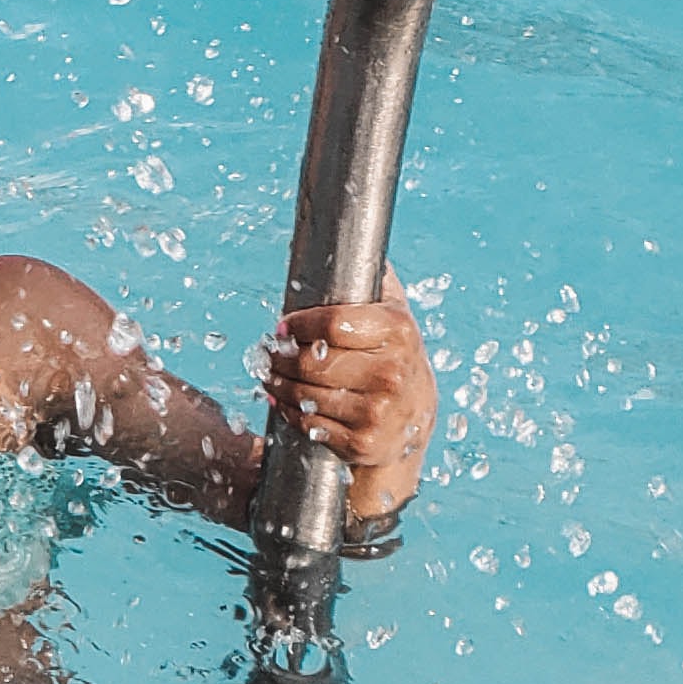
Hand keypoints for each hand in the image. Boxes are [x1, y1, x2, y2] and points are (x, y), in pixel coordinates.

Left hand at [264, 264, 436, 523]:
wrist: (415, 419)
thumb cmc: (396, 357)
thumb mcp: (394, 315)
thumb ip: (372, 281)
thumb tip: (344, 241)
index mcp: (398, 331)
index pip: (332, 323)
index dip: (299, 325)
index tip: (283, 327)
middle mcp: (391, 371)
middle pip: (312, 362)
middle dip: (280, 357)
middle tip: (267, 353)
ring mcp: (377, 410)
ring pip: (305, 394)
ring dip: (277, 384)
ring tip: (269, 375)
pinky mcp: (362, 442)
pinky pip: (309, 423)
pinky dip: (290, 411)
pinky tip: (285, 401)